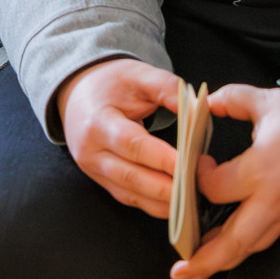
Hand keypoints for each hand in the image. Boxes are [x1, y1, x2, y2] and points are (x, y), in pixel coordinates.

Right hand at [54, 58, 182, 216]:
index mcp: (98, 122)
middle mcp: (91, 152)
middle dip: (168, 187)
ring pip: (132, 195)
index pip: (132, 145)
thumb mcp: (138, 74)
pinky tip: (179, 203)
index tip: (192, 165)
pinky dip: (155, 204)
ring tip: (196, 198)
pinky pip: (130, 199)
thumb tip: (197, 109)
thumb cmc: (111, 83)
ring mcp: (95, 171)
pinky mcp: (102, 182)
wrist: (78, 93)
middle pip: (132, 177)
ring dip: (164, 202)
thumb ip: (168, 88)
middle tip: (201, 186)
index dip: (162, 158)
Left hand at [170, 85, 279, 278]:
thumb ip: (231, 99)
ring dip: (222, 261)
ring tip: (197, 272)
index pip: (214, 188)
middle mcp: (272, 200)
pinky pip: (266, 239)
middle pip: (234, 241)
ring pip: (251, 247)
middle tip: (180, 272)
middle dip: (205, 260)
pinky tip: (227, 250)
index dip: (196, 177)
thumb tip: (204, 101)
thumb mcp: (266, 100)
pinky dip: (244, 248)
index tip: (197, 164)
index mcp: (260, 170)